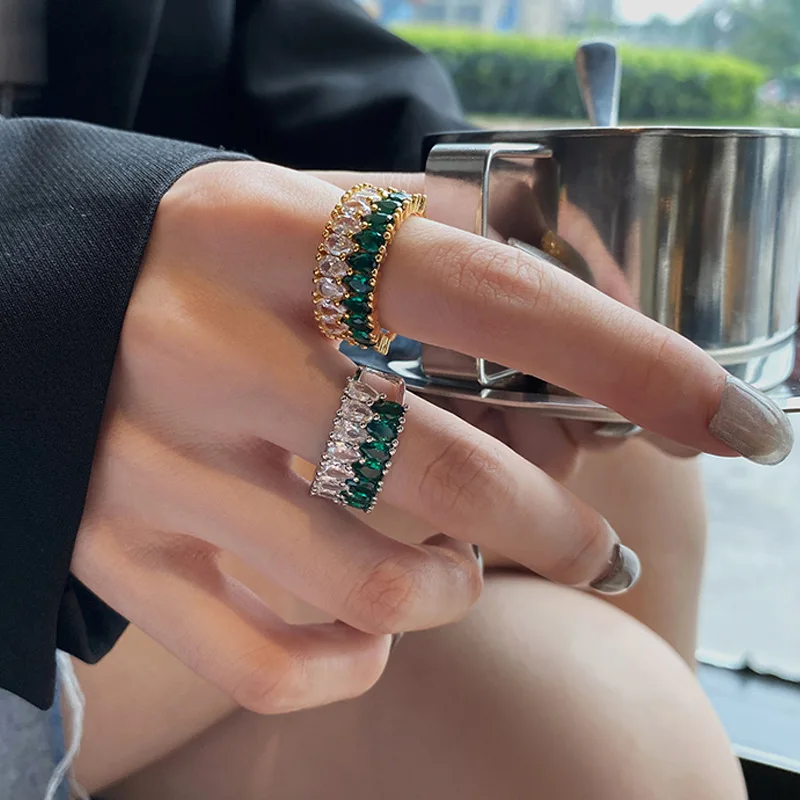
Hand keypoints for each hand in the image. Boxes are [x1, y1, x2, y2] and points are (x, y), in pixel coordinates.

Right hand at [72, 162, 790, 715]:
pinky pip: (270, 660)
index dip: (632, 360)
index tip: (735, 422)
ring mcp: (155, 466)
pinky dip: (354, 660)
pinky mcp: (120, 554)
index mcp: (270, 235)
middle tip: (586, 538)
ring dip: (450, 588)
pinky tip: (370, 625)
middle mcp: (209, 351)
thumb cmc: (192, 256)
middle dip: (555, 522)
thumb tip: (577, 343)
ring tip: (457, 566)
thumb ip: (430, 262)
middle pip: (446, 471)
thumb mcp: (299, 216)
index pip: (492, 296)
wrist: (20, 296)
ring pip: (367, 583)